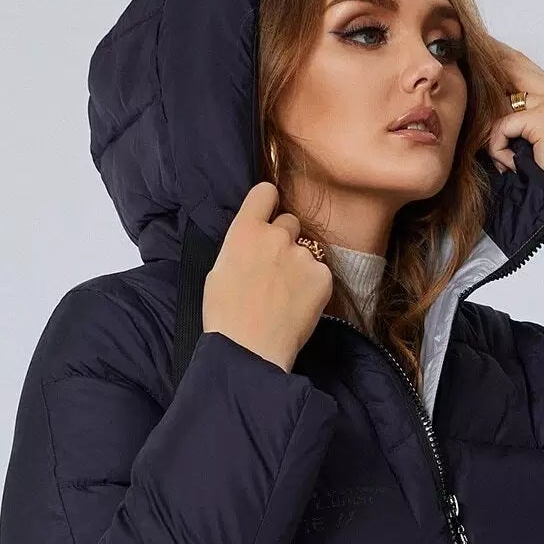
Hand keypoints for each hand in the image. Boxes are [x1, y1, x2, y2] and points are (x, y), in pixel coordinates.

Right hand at [203, 181, 333, 372]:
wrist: (250, 350)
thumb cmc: (226, 316)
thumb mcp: (220, 271)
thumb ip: (241, 248)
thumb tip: (252, 245)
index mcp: (245, 230)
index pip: (265, 193)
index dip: (268, 203)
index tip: (269, 216)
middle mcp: (276, 235)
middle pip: (289, 223)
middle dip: (285, 240)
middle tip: (276, 271)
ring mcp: (302, 255)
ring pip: (306, 252)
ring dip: (299, 267)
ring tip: (286, 297)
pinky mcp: (323, 277)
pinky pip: (320, 275)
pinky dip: (313, 288)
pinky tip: (298, 307)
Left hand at [482, 41, 543, 215]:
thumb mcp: (532, 142)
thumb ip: (517, 118)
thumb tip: (484, 102)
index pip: (523, 64)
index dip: (499, 55)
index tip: (475, 48)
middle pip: (512, 66)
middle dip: (485, 70)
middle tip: (461, 63)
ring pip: (502, 104)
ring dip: (495, 136)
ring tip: (507, 162)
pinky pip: (502, 126)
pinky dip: (500, 149)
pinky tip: (513, 166)